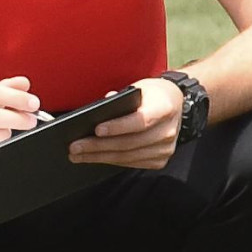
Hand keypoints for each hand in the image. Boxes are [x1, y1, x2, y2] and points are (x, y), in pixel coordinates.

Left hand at [69, 75, 185, 169]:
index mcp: (164, 108)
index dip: (118, 127)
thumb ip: (120, 98)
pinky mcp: (160, 160)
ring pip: (127, 157)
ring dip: (100, 157)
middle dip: (99, 146)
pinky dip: (111, 161)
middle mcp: (168, 131)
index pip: (140, 121)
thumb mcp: (138, 88)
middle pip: (129, 143)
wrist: (175, 104)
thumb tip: (100, 109)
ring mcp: (165, 148)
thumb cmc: (153, 95)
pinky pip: (132, 163)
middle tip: (76, 146)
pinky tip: (95, 158)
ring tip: (79, 155)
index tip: (96, 129)